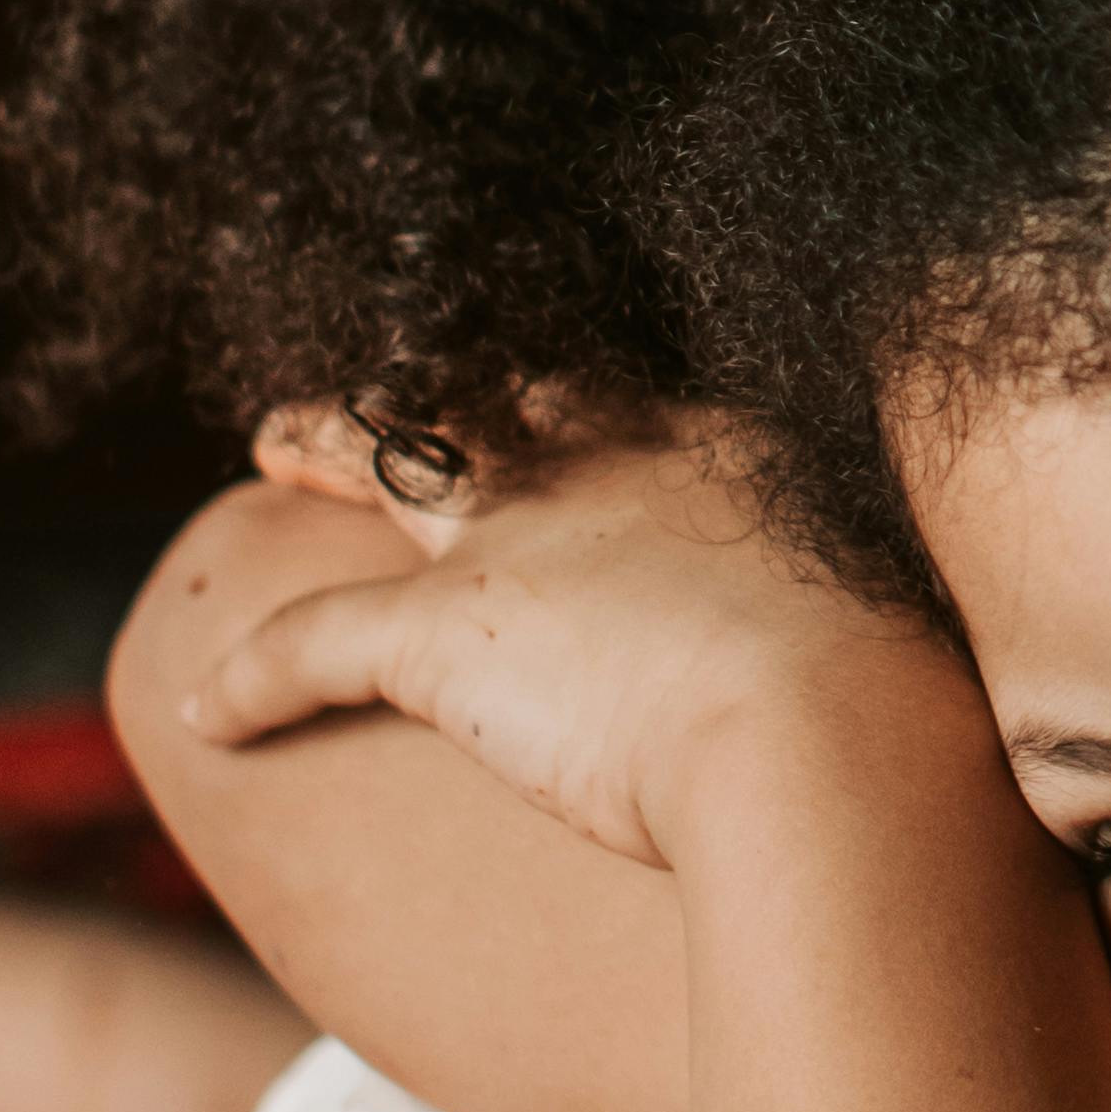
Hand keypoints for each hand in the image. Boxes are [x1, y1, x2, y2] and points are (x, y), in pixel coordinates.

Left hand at [186, 425, 886, 868]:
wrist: (835, 733)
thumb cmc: (900, 711)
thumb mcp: (903, 642)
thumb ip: (875, 642)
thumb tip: (909, 702)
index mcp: (724, 453)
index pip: (629, 401)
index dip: (579, 399)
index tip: (560, 403)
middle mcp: (615, 464)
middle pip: (502, 390)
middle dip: (442, 378)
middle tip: (395, 378)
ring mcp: (523, 534)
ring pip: (389, 456)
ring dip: (323, 438)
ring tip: (270, 439)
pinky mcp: (443, 629)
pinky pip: (312, 639)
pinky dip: (249, 676)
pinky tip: (202, 714)